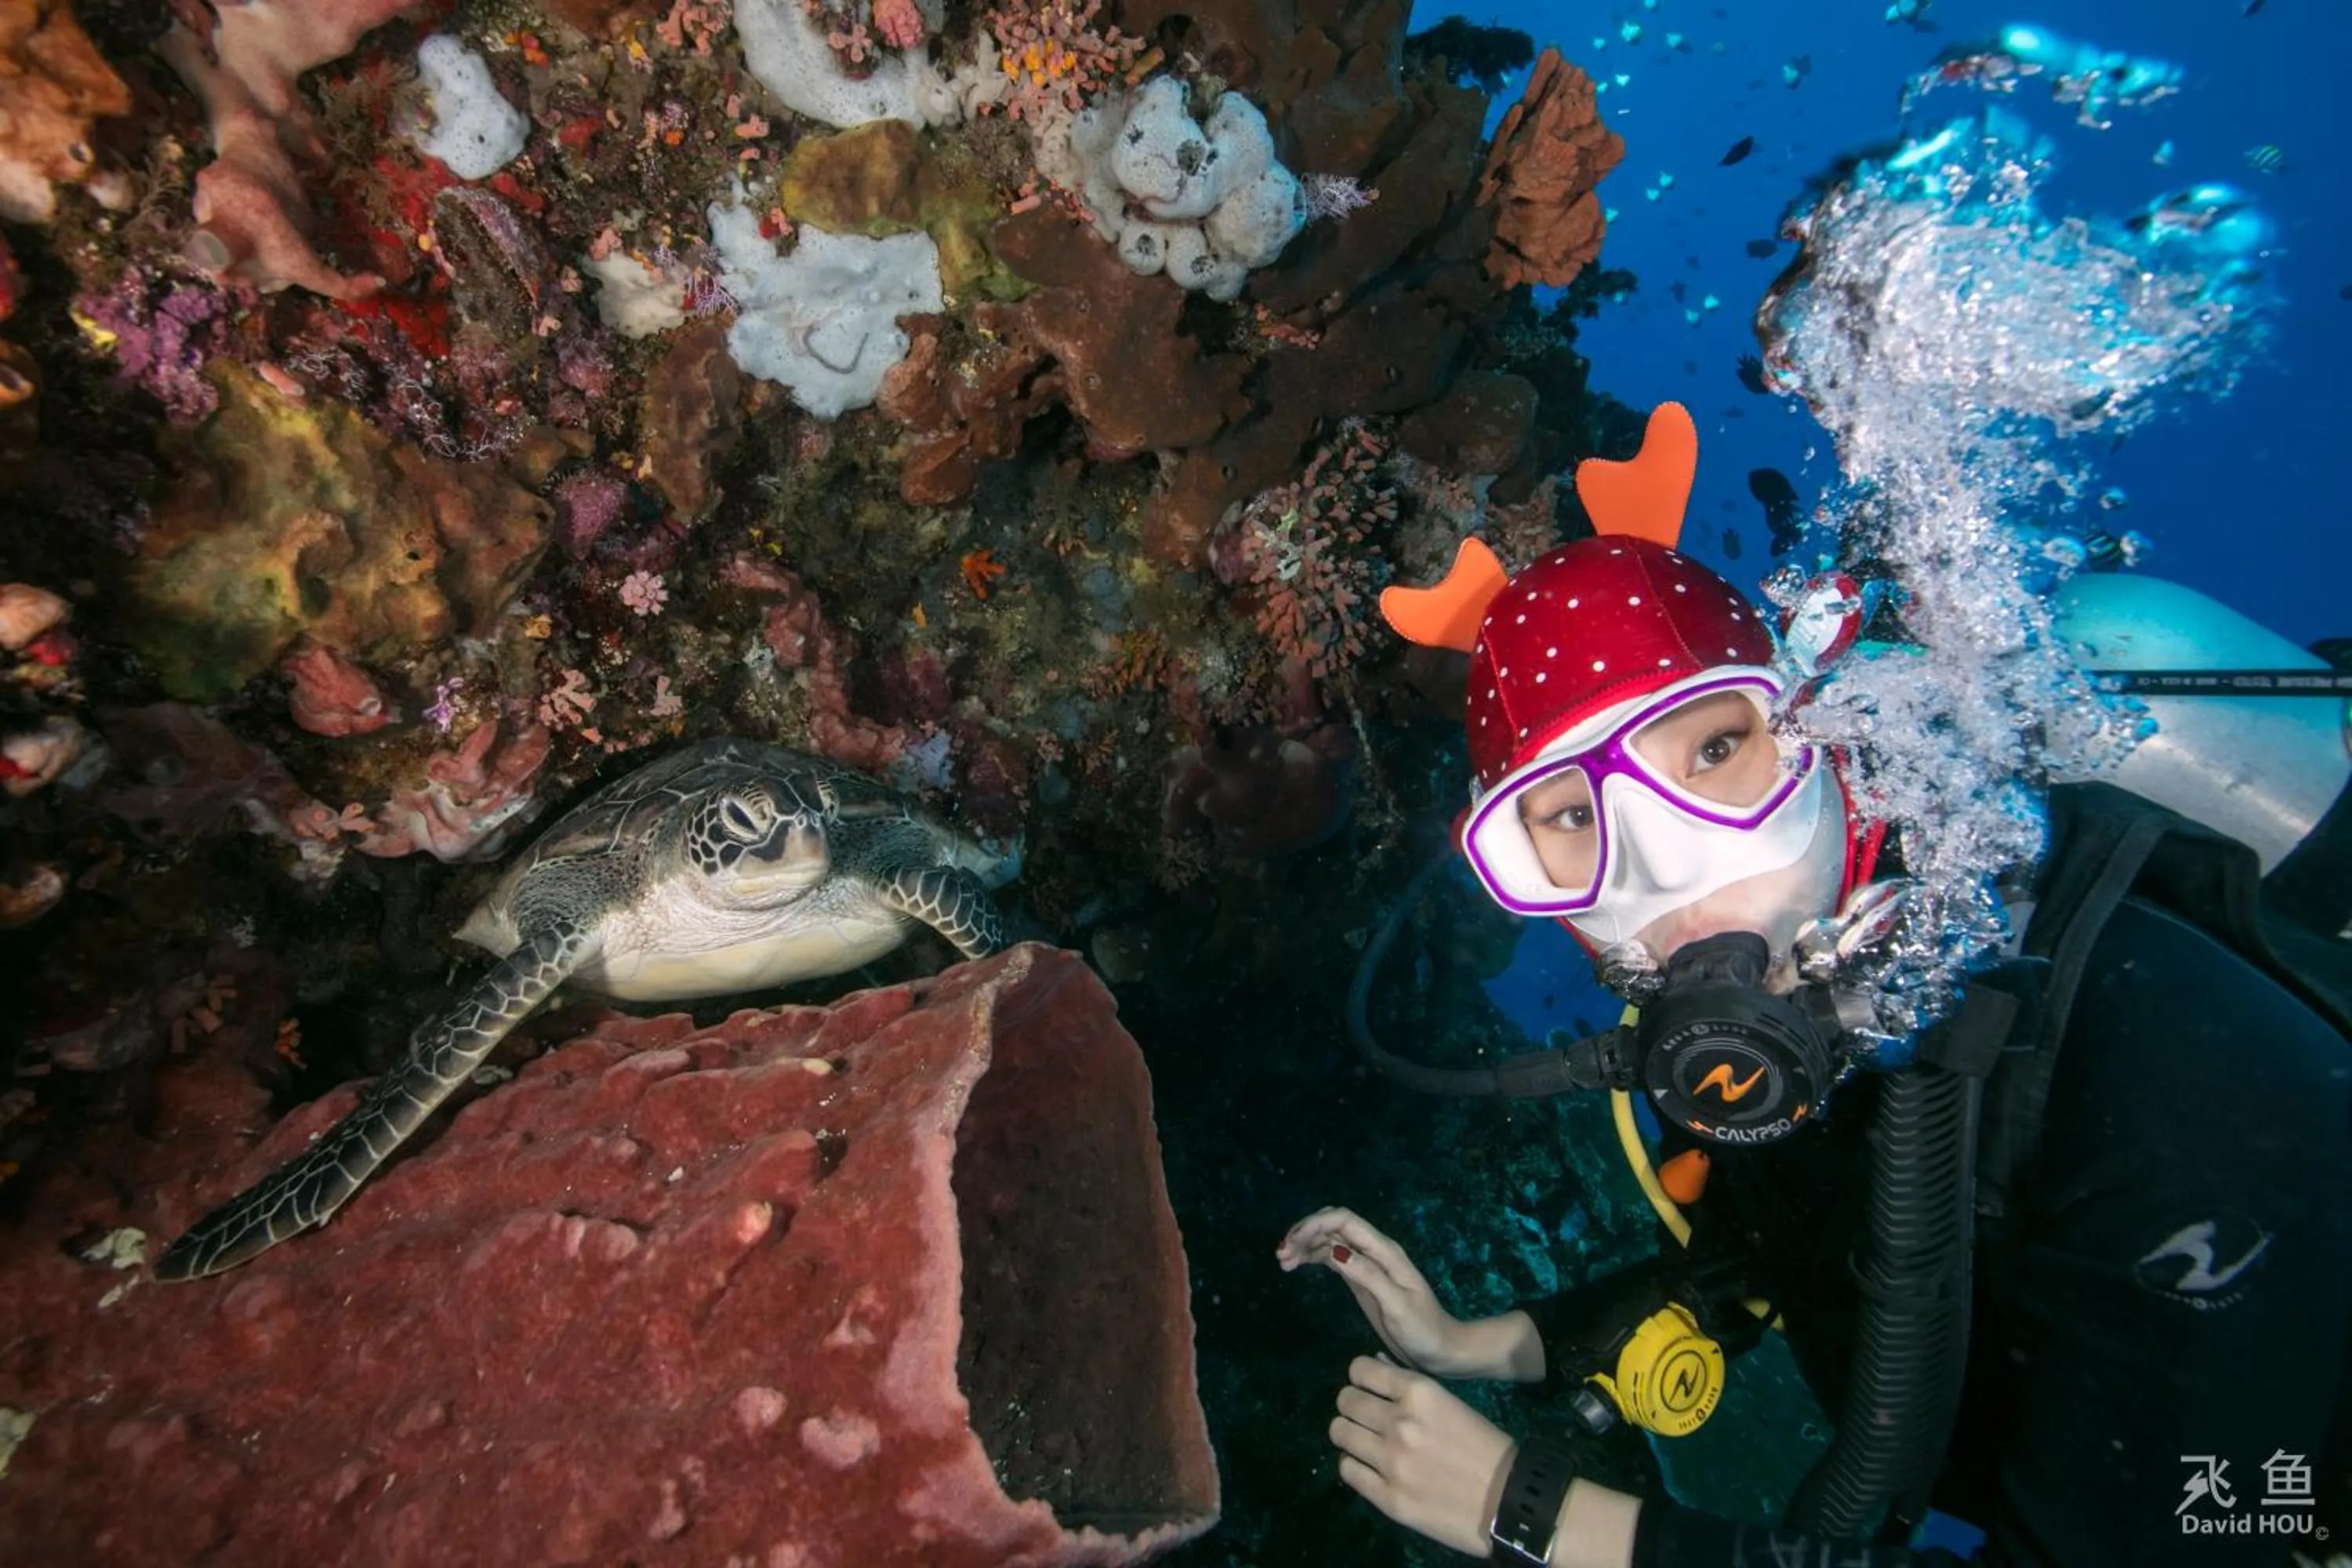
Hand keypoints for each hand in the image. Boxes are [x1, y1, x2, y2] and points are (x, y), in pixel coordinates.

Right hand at [1279, 1207, 1464, 1373]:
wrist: (1440, 1350)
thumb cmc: (1423, 1329)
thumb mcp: (1397, 1305)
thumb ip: (1368, 1276)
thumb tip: (1335, 1251)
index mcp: (1384, 1252)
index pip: (1344, 1221)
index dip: (1314, 1224)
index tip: (1292, 1244)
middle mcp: (1373, 1251)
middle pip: (1333, 1225)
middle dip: (1305, 1232)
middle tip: (1281, 1255)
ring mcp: (1366, 1264)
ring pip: (1329, 1241)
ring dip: (1304, 1245)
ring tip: (1283, 1262)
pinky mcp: (1360, 1280)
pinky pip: (1332, 1258)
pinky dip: (1312, 1258)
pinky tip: (1297, 1266)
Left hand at [1328, 1354, 1515, 1557]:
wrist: (1510, 1500)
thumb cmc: (1485, 1448)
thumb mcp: (1450, 1403)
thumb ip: (1409, 1387)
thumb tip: (1375, 1366)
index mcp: (1420, 1393)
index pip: (1360, 1370)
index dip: (1359, 1378)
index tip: (1367, 1388)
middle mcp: (1399, 1423)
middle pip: (1346, 1401)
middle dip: (1352, 1406)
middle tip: (1364, 1418)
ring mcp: (1391, 1462)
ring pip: (1339, 1432)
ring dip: (1349, 1434)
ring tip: (1364, 1443)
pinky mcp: (1388, 1497)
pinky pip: (1347, 1470)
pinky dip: (1353, 1465)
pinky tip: (1368, 1467)